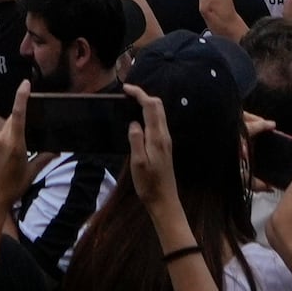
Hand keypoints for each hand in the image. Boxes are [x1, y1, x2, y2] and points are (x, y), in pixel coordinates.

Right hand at [120, 84, 181, 219]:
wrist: (164, 201)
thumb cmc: (149, 184)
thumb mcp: (138, 163)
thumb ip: (136, 140)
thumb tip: (133, 123)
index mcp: (157, 137)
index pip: (150, 107)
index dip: (139, 94)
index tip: (125, 89)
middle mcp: (164, 136)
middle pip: (158, 106)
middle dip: (144, 95)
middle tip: (127, 94)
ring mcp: (166, 141)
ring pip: (159, 113)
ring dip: (146, 104)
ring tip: (130, 104)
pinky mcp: (164, 146)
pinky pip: (157, 122)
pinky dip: (148, 114)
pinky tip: (138, 120)